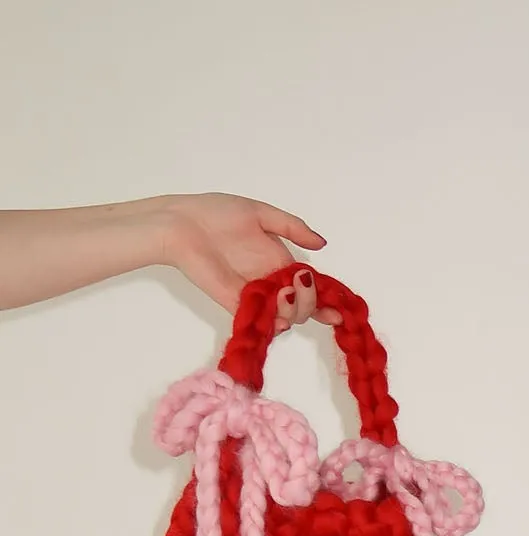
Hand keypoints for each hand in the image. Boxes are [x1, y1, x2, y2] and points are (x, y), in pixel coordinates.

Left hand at [155, 193, 340, 330]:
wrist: (183, 224)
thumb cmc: (216, 213)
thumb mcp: (261, 213)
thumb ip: (292, 227)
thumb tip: (321, 244)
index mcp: (279, 263)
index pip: (309, 287)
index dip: (325, 298)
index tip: (337, 308)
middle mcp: (271, 283)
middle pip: (304, 306)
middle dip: (312, 302)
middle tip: (300, 283)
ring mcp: (255, 296)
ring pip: (288, 316)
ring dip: (297, 309)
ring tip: (287, 290)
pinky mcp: (238, 305)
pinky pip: (263, 322)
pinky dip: (277, 321)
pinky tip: (280, 308)